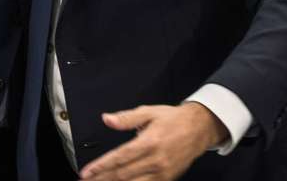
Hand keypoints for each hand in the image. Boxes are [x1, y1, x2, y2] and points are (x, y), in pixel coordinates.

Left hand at [79, 103, 227, 180]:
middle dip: (102, 179)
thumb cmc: (173, 119)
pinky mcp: (167, 179)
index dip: (101, 166)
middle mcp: (156, 160)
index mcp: (150, 141)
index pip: (120, 157)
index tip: (86, 172)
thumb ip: (127, 118)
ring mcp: (162, 172)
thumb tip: (107, 119)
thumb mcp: (150, 112)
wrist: (200, 128)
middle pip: (123, 174)